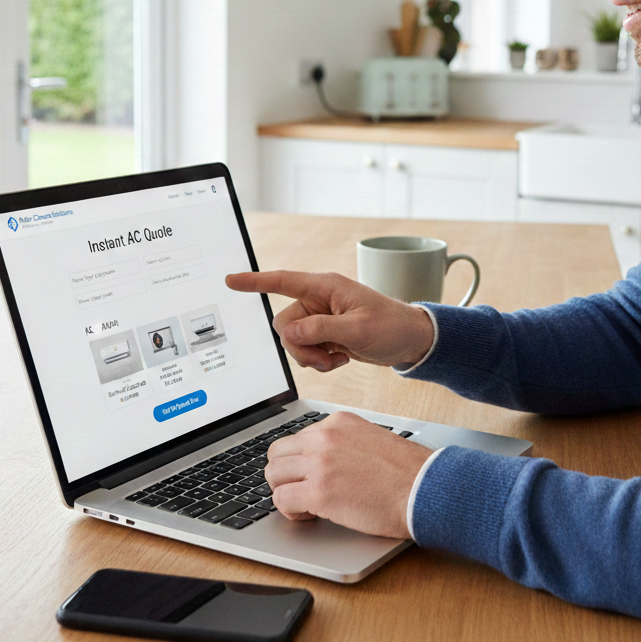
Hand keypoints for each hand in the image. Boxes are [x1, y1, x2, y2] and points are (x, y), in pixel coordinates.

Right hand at [225, 270, 433, 371]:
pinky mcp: (325, 334)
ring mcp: (321, 318)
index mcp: (326, 287)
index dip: (255, 281)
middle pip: (284, 324)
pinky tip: (340, 359)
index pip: (283, 281)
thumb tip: (289, 332)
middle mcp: (319, 300)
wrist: (409, 341)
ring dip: (310, 356)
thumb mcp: (358, 329)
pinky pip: (305, 350)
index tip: (231, 281)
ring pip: (293, 341)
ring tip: (336, 358)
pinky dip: (319, 360)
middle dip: (300, 346)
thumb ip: (321, 329)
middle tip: (326, 356)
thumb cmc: (392, 326)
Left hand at [264, 411, 432, 537]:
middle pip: (277, 453)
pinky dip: (290, 511)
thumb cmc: (406, 472)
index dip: (302, 462)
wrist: (423, 488)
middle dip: (285, 475)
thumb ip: (344, 444)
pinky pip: (281, 499)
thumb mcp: (371, 440)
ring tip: (305, 504)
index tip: (312, 476)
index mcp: (338, 422)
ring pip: (273, 475)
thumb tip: (326, 461)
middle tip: (302, 491)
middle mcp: (324, 437)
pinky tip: (310, 515)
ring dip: (284, 491)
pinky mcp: (318, 492)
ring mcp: (319, 463)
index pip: (298, 438)